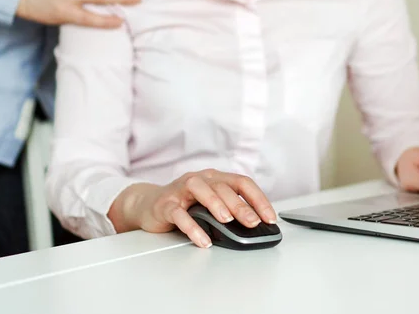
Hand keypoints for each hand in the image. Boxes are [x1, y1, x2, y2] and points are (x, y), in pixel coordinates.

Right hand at [108, 169, 276, 247]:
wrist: (148, 204)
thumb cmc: (184, 204)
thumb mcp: (209, 204)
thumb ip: (228, 209)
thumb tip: (254, 226)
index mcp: (215, 178)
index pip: (242, 182)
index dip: (258, 199)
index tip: (270, 217)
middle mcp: (200, 179)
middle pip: (223, 187)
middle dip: (240, 206)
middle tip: (253, 222)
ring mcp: (181, 190)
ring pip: (201, 191)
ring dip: (216, 204)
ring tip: (227, 221)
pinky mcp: (166, 204)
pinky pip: (179, 214)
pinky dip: (192, 227)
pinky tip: (202, 239)